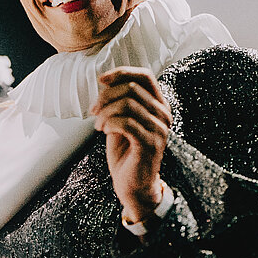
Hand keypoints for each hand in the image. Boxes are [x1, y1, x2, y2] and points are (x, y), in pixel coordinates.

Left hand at [91, 67, 171, 219]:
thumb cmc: (126, 153)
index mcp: (159, 105)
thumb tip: (106, 81)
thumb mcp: (121, 121)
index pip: (145, 76)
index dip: (121, 72)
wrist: (133, 186)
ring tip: (98, 125)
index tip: (101, 80)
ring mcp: (159, 129)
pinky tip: (103, 131)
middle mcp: (163, 114)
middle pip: (131, 88)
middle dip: (106, 97)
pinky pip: (126, 123)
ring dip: (105, 112)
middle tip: (94, 111)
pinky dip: (109, 123)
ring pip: (127, 104)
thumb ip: (120, 102)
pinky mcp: (150, 143)